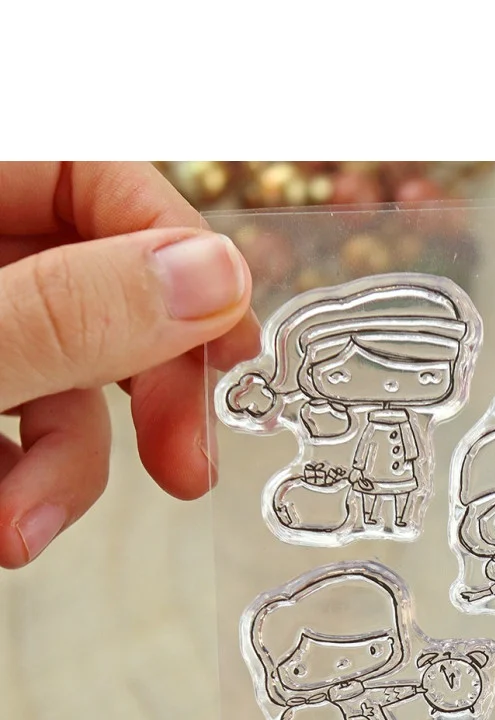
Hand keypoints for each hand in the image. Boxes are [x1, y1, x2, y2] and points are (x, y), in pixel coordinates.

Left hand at [0, 162, 257, 566]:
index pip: (92, 176)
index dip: (173, 255)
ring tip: (20, 529)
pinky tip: (3, 524)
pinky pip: (20, 429)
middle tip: (185, 466)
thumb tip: (215, 278)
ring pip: (62, 380)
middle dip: (141, 394)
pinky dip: (22, 485)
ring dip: (66, 470)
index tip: (233, 346)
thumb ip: (70, 313)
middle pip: (99, 290)